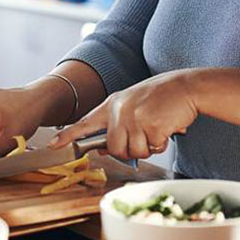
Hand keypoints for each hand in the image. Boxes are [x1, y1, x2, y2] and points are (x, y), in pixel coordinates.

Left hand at [51, 70, 199, 159]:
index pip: (86, 122)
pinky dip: (161, 144)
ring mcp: (135, 118)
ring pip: (133, 152)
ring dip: (147, 147)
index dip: (68, 135)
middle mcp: (120, 110)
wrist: (187, 87)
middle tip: (144, 136)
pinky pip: (151, 149)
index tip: (52, 144)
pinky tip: (166, 128)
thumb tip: (102, 149)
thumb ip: (117, 123)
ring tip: (156, 129)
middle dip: (129, 149)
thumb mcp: (134, 104)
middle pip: (114, 148)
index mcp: (113, 103)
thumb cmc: (163, 97)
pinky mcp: (151, 126)